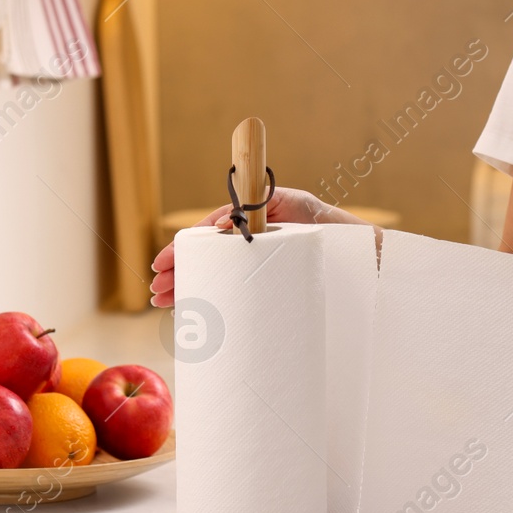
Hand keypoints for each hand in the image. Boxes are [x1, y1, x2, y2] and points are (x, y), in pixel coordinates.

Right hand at [148, 187, 336, 307]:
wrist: (355, 249)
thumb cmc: (325, 224)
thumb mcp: (293, 206)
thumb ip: (260, 208)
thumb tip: (222, 223)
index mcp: (253, 220)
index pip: (207, 232)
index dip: (184, 247)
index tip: (163, 262)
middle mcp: (250, 241)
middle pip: (205, 256)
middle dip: (178, 271)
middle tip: (156, 290)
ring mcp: (256, 262)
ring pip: (214, 273)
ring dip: (187, 285)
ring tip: (163, 300)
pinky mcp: (264, 281)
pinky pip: (232, 288)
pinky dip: (212, 296)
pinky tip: (192, 307)